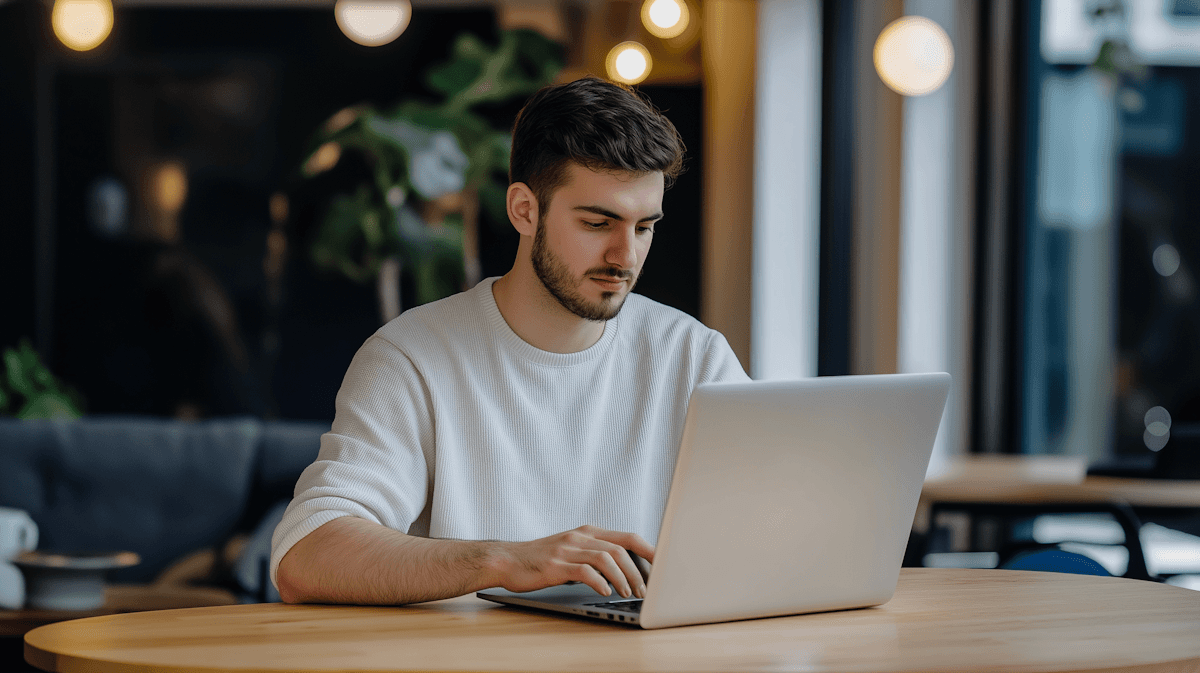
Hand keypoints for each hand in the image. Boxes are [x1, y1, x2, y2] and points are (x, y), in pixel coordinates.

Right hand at [496, 525, 654, 598]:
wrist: (507, 560)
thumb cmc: (541, 560)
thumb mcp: (572, 551)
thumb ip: (595, 555)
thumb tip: (625, 571)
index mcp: (588, 533)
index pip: (627, 537)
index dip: (649, 550)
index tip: (664, 566)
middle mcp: (581, 537)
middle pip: (621, 548)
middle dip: (639, 570)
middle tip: (646, 590)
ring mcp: (568, 549)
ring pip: (607, 558)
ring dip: (623, 578)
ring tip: (628, 594)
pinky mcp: (556, 564)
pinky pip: (585, 570)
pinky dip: (599, 581)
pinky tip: (605, 592)